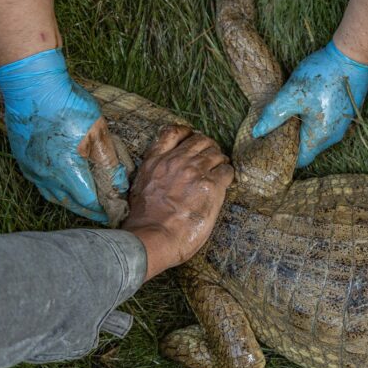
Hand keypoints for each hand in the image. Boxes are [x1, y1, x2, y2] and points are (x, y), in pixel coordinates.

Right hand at [0, 48, 128, 222]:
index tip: (116, 213)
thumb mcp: (99, 133)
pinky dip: (56, 189)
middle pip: (69, 202)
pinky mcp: (24, 158)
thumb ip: (110, 162)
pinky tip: (65, 186)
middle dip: (88, 211)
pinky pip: (41, 182)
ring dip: (71, 202)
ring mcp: (32, 167)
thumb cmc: (70, 106)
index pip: (87, 201)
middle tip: (104, 216)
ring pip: (53, 195)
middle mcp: (45, 174)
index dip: (103, 210)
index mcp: (66, 170)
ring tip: (86, 205)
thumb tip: (119, 185)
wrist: (34, 86)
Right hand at [122, 125, 233, 280]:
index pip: (173, 132)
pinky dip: (228, 174)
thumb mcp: (139, 187)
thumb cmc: (144, 220)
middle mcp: (177, 161)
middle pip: (200, 140)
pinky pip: (227, 171)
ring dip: (220, 160)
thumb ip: (153, 173)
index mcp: (156, 161)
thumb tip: (164, 175)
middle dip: (209, 146)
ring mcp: (195, 171)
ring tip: (220, 170)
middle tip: (212, 157)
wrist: (155, 236)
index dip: (187, 133)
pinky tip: (225, 183)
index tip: (193, 138)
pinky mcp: (212, 186)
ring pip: (216, 153)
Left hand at [251, 41, 367, 167]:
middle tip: (274, 128)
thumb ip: (273, 115)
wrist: (353, 57)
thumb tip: (257, 132)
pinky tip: (306, 104)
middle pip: (309, 147)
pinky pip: (327, 124)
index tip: (270, 146)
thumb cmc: (322, 76)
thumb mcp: (291, 94)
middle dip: (292, 140)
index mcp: (320, 136)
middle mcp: (334, 136)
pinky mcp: (346, 113)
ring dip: (304, 128)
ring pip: (318, 135)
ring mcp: (342, 125)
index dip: (284, 155)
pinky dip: (315, 120)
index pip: (300, 159)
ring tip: (288, 114)